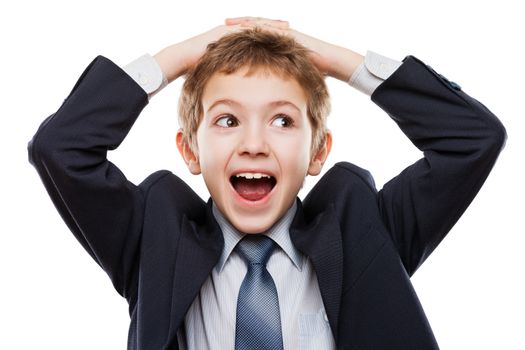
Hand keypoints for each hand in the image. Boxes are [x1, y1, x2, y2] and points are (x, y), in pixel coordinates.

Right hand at [154, 18, 288, 82]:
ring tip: (288, 29)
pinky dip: (259, 29)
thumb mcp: (218, 75)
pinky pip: (245, 28)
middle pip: (259, 28)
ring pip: (254, 25)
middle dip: (276, 29)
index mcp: (233, 42)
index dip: (272, 39)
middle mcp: (231, 32)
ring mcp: (227, 30)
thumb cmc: (196, 72)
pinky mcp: (224, 31)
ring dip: (271, 26)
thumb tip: (236, 96)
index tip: (288, 43)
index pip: (257, 38)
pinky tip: (271, 31)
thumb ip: (228, 79)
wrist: (179, 62)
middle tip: (294, 31)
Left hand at [226, 16, 363, 81]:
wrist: (330, 62)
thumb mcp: (291, 76)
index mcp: (277, 43)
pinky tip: (246, 26)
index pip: (255, 37)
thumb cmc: (313, 71)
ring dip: (244, 23)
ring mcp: (284, 32)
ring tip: (228, 23)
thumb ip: (280, 80)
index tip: (224, 40)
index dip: (239, 37)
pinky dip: (258, 26)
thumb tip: (272, 96)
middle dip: (237, 26)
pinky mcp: (289, 33)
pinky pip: (270, 28)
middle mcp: (279, 35)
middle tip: (220, 26)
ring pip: (260, 24)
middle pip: (254, 27)